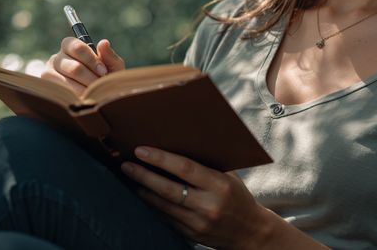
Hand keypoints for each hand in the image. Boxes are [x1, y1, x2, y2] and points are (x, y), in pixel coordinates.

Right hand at [41, 38, 125, 94]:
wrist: (95, 98)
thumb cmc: (103, 78)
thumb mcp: (111, 66)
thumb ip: (109, 55)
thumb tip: (104, 43)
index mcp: (70, 46)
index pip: (78, 47)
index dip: (92, 60)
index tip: (103, 72)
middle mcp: (56, 58)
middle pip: (74, 68)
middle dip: (91, 79)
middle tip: (99, 87)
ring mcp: (48, 73)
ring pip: (67, 82)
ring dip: (83, 90)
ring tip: (92, 95)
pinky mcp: (47, 89)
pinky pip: (61, 94)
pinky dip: (74, 98)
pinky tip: (82, 100)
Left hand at [120, 146, 271, 248]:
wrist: (250, 232)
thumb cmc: (238, 197)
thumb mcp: (230, 176)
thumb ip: (208, 163)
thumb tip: (180, 142)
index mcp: (220, 185)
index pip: (185, 168)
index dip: (160, 159)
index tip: (141, 150)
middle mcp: (208, 205)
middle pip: (168, 189)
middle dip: (143, 175)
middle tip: (126, 165)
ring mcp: (198, 223)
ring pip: (162, 205)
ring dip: (143, 191)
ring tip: (129, 178)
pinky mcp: (190, 235)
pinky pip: (165, 218)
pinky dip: (151, 205)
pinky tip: (143, 195)